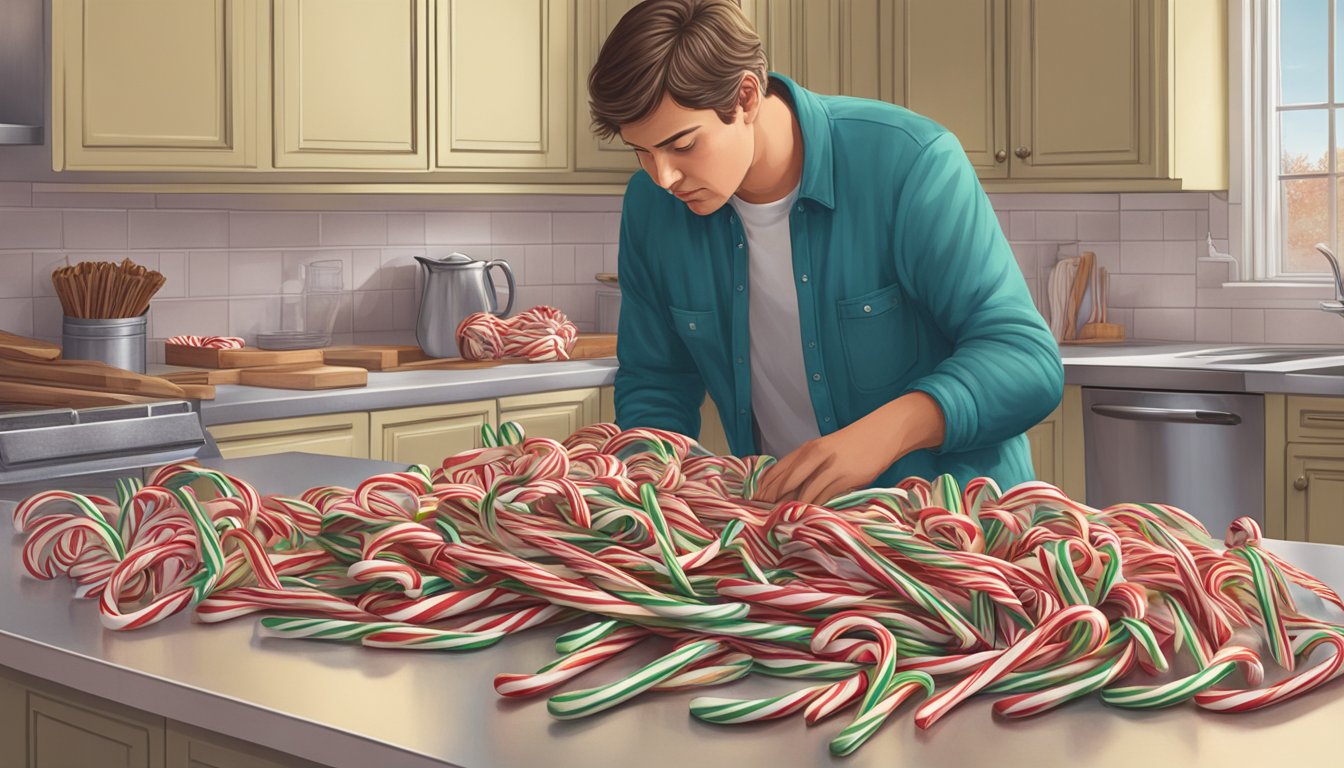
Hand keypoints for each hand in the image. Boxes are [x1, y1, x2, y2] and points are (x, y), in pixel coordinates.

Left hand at [753, 392, 945, 506]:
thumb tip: (787, 491)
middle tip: (760, 518)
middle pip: (785, 483)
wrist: (881, 434)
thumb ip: (806, 467)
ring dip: (792, 509)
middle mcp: (814, 456)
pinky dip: (814, 509)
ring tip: (780, 524)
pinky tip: (807, 518)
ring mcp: (830, 467)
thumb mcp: (825, 451)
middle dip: (771, 502)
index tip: (752, 503)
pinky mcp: (845, 477)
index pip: (777, 470)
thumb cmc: (851, 446)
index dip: (763, 488)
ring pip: (804, 493)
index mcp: (806, 449)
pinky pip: (825, 498)